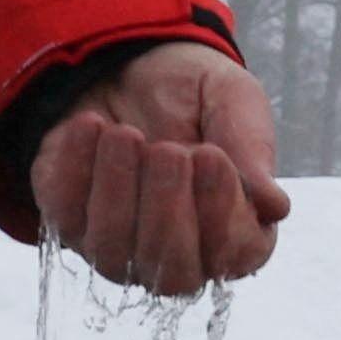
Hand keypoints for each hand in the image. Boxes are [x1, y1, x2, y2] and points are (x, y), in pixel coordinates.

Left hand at [30, 40, 288, 292]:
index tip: (209, 155)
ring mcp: (120, 247)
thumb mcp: (231, 98)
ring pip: (114, 255)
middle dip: (168, 212)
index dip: (222, 216)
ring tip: (125, 134)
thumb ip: (251, 145)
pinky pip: (65, 220)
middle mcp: (177, 253)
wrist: (129, 63)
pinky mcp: (70, 224)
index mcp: (233, 228)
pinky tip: (92, 126)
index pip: (237, 256)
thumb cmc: (192, 91)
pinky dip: (76, 171)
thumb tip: (275, 206)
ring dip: (119, 192)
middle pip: (174, 276)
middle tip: (168, 149)